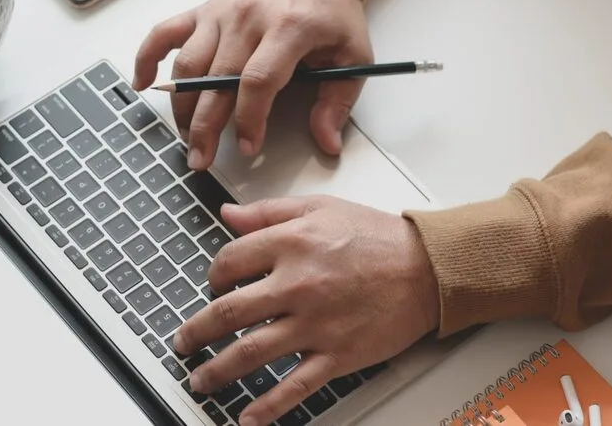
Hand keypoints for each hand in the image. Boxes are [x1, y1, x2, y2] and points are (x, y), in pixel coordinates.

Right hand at [132, 0, 371, 168]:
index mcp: (289, 27)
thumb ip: (338, 100)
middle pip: (216, 79)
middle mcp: (248, 18)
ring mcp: (220, 13)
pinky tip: (142, 84)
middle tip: (202, 159)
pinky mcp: (203, 10)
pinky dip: (147, 57)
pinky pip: (165, 33)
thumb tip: (327, 142)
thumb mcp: (353, 52)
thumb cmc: (330, 9)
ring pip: (188, 64)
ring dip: (181, 105)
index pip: (258, 81)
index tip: (248, 147)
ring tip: (187, 138)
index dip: (249, 119)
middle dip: (206, 126)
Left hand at [172, 196, 439, 425]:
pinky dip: (267, 406)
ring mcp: (316, 324)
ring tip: (200, 380)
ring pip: (250, 352)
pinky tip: (247, 416)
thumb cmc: (379, 236)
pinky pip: (294, 386)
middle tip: (183, 341)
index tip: (212, 285)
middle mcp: (298, 284)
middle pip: (227, 313)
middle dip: (195, 331)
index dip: (213, 275)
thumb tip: (228, 214)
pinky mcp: (337, 355)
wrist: (429, 268)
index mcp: (292, 244)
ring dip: (217, 370)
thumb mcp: (322, 207)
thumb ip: (270, 211)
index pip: (229, 262)